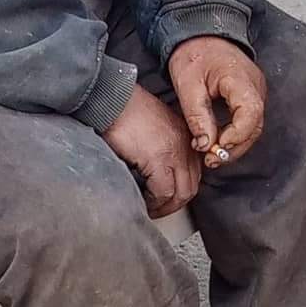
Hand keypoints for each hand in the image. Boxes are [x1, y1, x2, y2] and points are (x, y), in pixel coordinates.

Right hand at [102, 86, 201, 217]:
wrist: (111, 98)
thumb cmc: (124, 108)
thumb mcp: (152, 126)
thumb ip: (162, 146)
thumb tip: (157, 172)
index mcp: (184, 135)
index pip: (194, 172)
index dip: (181, 189)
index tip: (168, 197)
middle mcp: (184, 144)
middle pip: (191, 186)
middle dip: (175, 203)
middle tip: (159, 209)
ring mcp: (174, 151)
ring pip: (180, 193)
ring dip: (166, 206)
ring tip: (150, 208)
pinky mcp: (158, 159)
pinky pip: (163, 192)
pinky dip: (154, 201)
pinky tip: (143, 200)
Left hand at [168, 36, 266, 168]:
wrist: (198, 33)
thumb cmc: (193, 54)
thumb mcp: (187, 84)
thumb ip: (197, 115)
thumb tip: (206, 145)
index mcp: (240, 78)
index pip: (250, 113)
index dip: (237, 135)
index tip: (216, 148)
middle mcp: (255, 86)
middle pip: (255, 126)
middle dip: (235, 147)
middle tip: (211, 160)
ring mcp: (255, 91)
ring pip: (253, 126)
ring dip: (235, 144)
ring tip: (212, 156)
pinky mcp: (249, 95)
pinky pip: (248, 120)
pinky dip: (235, 134)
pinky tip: (218, 142)